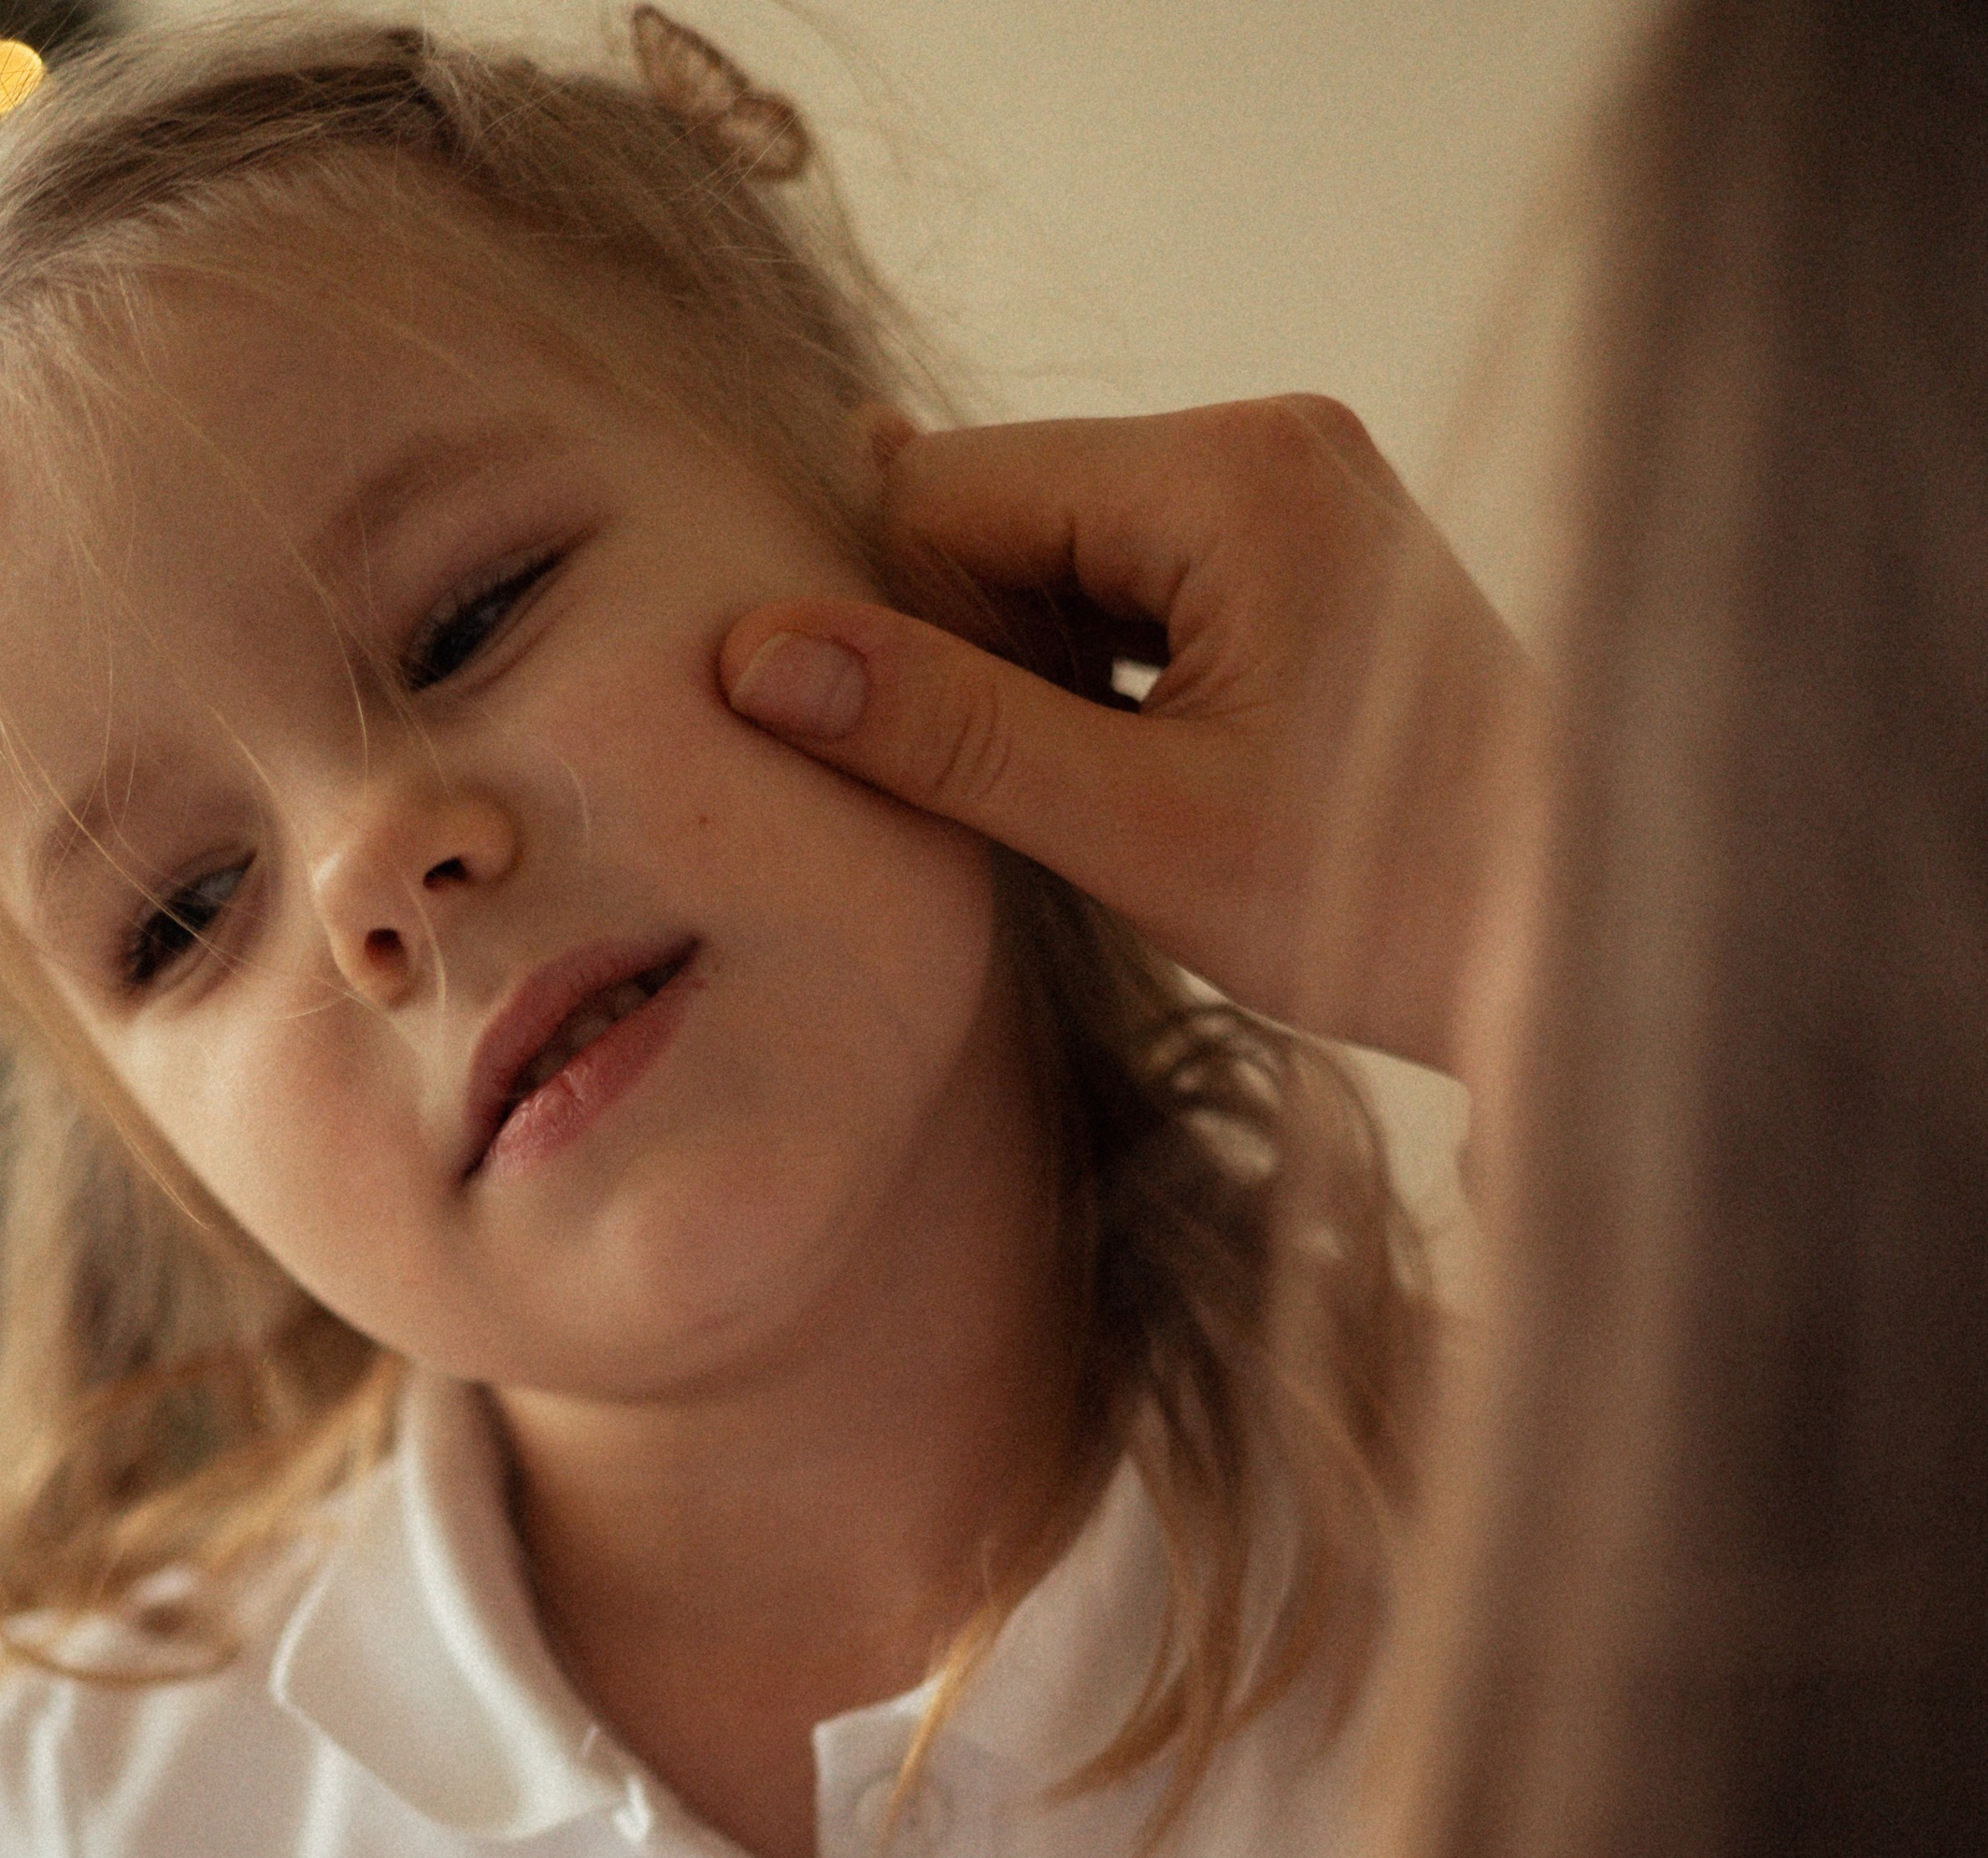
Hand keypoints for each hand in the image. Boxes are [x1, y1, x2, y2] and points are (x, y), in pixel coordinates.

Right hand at [720, 400, 1529, 1078]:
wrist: (1580, 938)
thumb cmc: (1381, 897)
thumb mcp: (1134, 830)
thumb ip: (946, 730)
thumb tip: (760, 660)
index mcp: (1229, 472)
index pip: (948, 493)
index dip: (918, 641)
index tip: (991, 775)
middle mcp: (1270, 437)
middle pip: (1003, 510)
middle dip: (991, 657)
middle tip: (1081, 802)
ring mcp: (1301, 482)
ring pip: (1062, 551)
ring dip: (1052, 680)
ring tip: (1149, 796)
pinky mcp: (1314, 544)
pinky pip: (1141, 578)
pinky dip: (1117, 677)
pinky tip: (1175, 770)